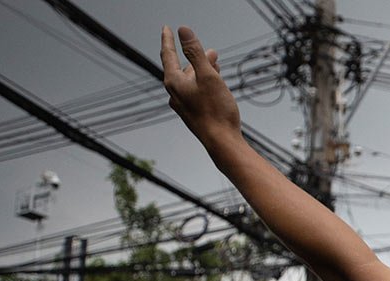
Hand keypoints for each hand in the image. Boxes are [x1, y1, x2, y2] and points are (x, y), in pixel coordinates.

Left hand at [161, 25, 241, 145]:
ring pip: (191, 81)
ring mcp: (184, 106)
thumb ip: (195, 52)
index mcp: (174, 83)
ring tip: (216, 64)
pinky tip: (215, 85)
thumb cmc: (216, 111)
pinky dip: (204, 83)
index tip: (167, 29)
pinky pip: (196, 92)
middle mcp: (175, 94)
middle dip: (195, 57)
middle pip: (182, 69)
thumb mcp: (208, 76)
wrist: (222, 143)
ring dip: (202, 71)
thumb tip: (183, 30)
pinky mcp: (194, 114)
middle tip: (210, 51)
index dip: (168, 40)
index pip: (168, 55)